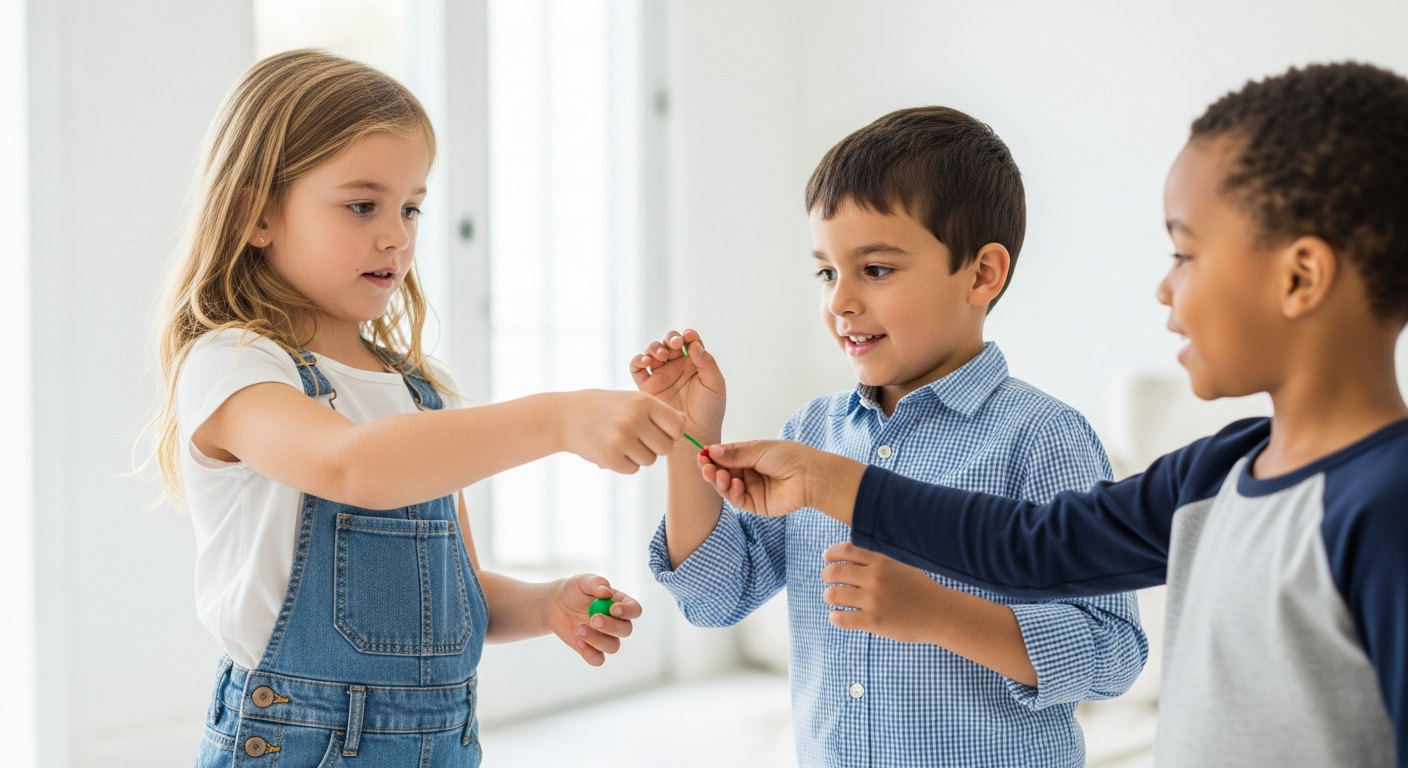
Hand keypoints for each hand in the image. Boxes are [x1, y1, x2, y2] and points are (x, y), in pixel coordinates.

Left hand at [544, 575, 642, 665]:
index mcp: (620, 603)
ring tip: (578, 628)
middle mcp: (617, 622)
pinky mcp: (592, 649)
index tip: (613, 609)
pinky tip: (578, 642)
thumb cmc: (573, 590)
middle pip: (626, 630)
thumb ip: (595, 583)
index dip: (628, 611)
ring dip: (596, 639)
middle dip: (611, 626)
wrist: (556, 605)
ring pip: (613, 647)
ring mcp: (606, 637)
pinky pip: (598, 659)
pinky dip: (589, 653)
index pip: (634, 610)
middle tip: (593, 619)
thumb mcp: (582, 581)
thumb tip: (606, 591)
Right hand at [560, 390, 683, 473]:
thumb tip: (684, 421)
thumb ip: (659, 411)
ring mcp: (621, 439)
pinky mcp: (610, 458)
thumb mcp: (632, 400)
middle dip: (656, 447)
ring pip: (650, 460)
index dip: (672, 433)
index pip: (677, 427)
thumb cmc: (605, 407)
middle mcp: (634, 419)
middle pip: (666, 448)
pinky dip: (625, 463)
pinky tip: (611, 449)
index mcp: (643, 401)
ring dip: (639, 455)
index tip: (660, 431)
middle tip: (639, 438)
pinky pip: (633, 469)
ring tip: (621, 441)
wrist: (566, 416)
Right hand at [629, 329, 726, 441]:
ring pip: (652, 351)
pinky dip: (638, 360)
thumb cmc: (708, 412)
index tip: (690, 337)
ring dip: (655, 347)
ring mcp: (660, 375)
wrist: (693, 435)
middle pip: (668, 342)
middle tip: (675, 344)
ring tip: (661, 355)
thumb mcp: (714, 385)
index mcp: (694, 363)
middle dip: (670, 338)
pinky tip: (645, 361)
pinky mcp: (646, 386)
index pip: (689, 341)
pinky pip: (637, 368)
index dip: (688, 335)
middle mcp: (676, 366)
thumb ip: (707, 363)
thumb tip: (695, 344)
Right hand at [698, 440, 865, 522]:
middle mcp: (747, 472)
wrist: (809, 476)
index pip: (724, 456)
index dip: (712, 456)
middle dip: (711, 469)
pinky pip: (737, 500)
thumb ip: (735, 453)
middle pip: (722, 472)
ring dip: (719, 481)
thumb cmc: (789, 457)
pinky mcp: (755, 505)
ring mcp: (751, 489)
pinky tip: (734, 484)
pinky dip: (732, 492)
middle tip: (704, 465)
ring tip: (718, 475)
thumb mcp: (759, 450)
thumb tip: (711, 450)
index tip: (701, 454)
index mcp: (749, 456)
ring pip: (726, 487)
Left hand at [821, 542, 952, 642]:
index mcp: (881, 561)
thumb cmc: (920, 590)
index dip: (831, 554)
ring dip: (829, 596)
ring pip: (833, 594)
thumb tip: (847, 557)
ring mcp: (873, 600)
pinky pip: (840, 618)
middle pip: (834, 572)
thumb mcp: (900, 566)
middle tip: (829, 582)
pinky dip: (835, 617)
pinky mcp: (873, 621)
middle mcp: (875, 578)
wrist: (940, 614)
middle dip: (826, 576)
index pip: (845, 550)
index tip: (826, 559)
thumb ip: (876, 561)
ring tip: (834, 600)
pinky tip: (838, 616)